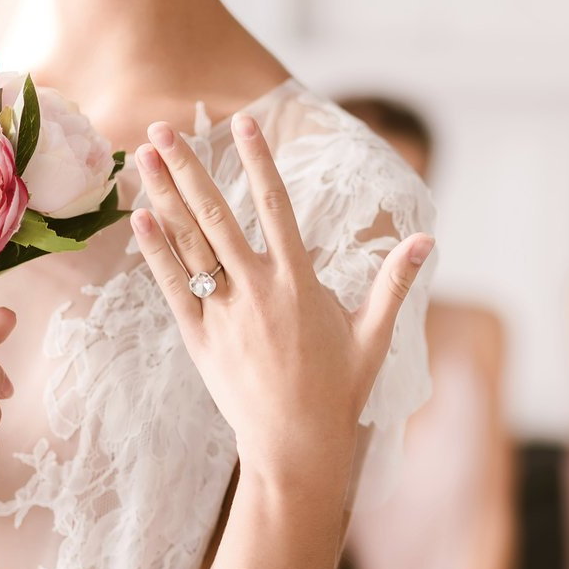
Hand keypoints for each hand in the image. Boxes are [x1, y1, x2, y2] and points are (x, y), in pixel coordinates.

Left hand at [131, 116, 433, 485]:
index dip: (258, 161)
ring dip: (164, 196)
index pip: (276, 207)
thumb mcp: (374, 334)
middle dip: (188, 168)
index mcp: (300, 283)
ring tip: (142, 157)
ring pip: (190, 244)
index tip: (241, 123)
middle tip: (162, 126)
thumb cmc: (340, 390)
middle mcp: (259, 291)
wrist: (297, 446)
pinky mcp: (201, 339)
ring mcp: (226, 314)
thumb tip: (428, 241)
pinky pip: (174, 287)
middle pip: (218, 216)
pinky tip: (140, 217)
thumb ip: (395, 281)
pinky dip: (157, 252)